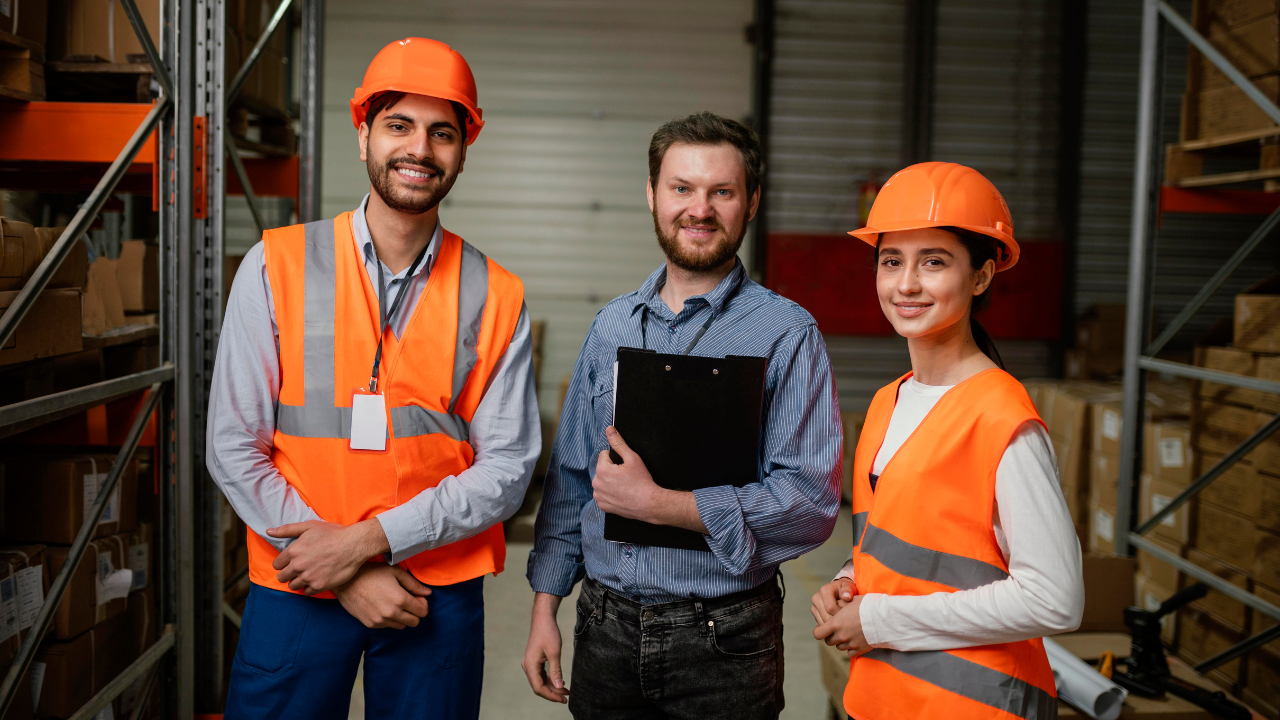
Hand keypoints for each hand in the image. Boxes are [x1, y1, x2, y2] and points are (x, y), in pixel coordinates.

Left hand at [267, 518, 389, 593]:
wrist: (354, 544)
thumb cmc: (332, 533)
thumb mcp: (309, 526)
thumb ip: (287, 529)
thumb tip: (268, 531)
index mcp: (293, 551)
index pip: (277, 564)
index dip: (283, 563)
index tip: (290, 562)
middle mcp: (298, 566)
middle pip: (282, 577)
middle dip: (288, 573)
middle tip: (298, 569)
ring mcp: (308, 577)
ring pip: (293, 586)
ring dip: (297, 581)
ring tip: (307, 575)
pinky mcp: (319, 585)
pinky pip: (307, 592)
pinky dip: (310, 587)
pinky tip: (316, 579)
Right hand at [332, 563, 430, 628]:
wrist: (346, 582)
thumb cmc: (371, 573)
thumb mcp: (395, 572)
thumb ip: (413, 584)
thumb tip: (427, 593)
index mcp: (400, 599)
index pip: (423, 611)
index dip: (423, 604)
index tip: (417, 597)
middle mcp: (392, 613)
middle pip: (414, 622)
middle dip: (415, 612)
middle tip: (408, 601)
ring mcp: (380, 621)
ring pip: (401, 626)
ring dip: (403, 617)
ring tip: (395, 604)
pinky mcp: (371, 624)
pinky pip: (388, 626)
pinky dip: (390, 620)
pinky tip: (384, 607)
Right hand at [522, 593, 568, 703]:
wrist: (543, 618)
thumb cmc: (548, 632)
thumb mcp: (554, 652)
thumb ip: (556, 671)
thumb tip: (559, 687)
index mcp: (530, 665)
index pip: (539, 687)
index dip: (551, 695)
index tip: (563, 699)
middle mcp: (527, 666)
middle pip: (538, 686)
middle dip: (552, 693)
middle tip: (567, 697)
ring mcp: (530, 663)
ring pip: (540, 681)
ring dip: (552, 687)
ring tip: (566, 691)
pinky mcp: (534, 660)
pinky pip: (541, 675)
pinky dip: (550, 680)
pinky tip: (560, 682)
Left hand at [594, 427, 707, 532]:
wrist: (649, 504)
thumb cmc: (641, 481)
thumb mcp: (632, 458)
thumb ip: (618, 443)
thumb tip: (609, 429)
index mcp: (602, 469)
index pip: (604, 455)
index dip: (616, 459)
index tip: (625, 467)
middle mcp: (596, 483)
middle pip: (602, 469)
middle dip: (612, 470)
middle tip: (626, 477)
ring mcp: (598, 496)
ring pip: (602, 482)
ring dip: (609, 482)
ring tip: (624, 486)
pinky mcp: (602, 506)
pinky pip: (603, 495)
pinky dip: (609, 494)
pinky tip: (621, 494)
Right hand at [811, 578, 855, 622]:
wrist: (841, 592)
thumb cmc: (845, 590)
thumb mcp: (849, 587)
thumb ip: (848, 590)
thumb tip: (846, 597)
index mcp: (824, 590)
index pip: (830, 608)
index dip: (840, 613)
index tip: (848, 614)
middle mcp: (816, 598)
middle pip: (826, 617)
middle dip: (837, 621)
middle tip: (847, 619)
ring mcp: (814, 607)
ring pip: (823, 623)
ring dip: (833, 625)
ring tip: (842, 620)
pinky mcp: (815, 614)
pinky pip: (822, 624)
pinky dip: (830, 626)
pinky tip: (837, 622)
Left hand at [812, 595, 870, 656]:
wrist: (884, 617)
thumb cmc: (867, 605)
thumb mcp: (850, 601)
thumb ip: (839, 606)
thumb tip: (834, 606)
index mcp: (836, 623)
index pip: (818, 633)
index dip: (819, 631)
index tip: (822, 628)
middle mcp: (841, 635)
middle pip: (828, 641)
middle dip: (831, 636)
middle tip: (837, 630)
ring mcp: (850, 643)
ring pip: (839, 647)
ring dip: (841, 642)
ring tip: (849, 633)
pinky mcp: (860, 649)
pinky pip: (850, 653)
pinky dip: (851, 649)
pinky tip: (856, 640)